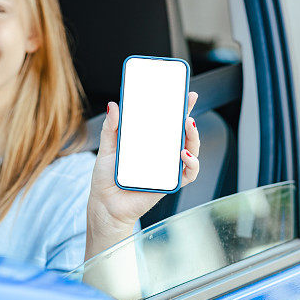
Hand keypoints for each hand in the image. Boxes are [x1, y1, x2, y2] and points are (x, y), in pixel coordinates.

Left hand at [84, 92, 200, 258]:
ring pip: (192, 150)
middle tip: (187, 112)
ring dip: (194, 138)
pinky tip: (184, 155)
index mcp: (150, 141)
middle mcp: (162, 153)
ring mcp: (168, 167)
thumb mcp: (108, 148)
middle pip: (184, 134)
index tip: (187, 94)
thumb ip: (111, 127)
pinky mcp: (171, 183)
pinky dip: (192, 163)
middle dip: (190, 120)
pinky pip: (189, 173)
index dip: (180, 107)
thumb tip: (114, 105)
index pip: (169, 121)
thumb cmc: (107, 178)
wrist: (106, 205)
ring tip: (187, 128)